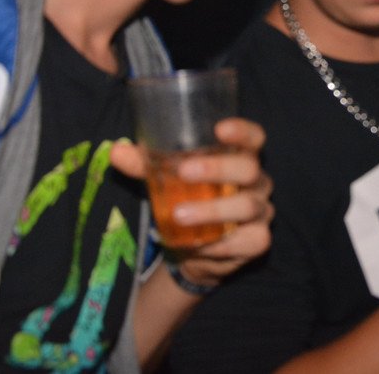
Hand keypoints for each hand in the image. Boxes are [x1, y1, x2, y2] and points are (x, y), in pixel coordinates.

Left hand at [111, 117, 273, 286]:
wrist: (195, 250)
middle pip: (249, 169)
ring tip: (179, 215)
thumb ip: (145, 166)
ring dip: (212, 210)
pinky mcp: (258, 240)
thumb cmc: (186, 201)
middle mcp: (257, 181)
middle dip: (218, 168)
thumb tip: (117, 152)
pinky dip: (222, 243)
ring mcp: (261, 211)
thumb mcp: (166, 181)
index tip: (219, 129)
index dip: (242, 132)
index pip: (253, 137)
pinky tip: (201, 244)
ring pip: (247, 206)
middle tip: (184, 172)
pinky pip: (248, 240)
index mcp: (239, 157)